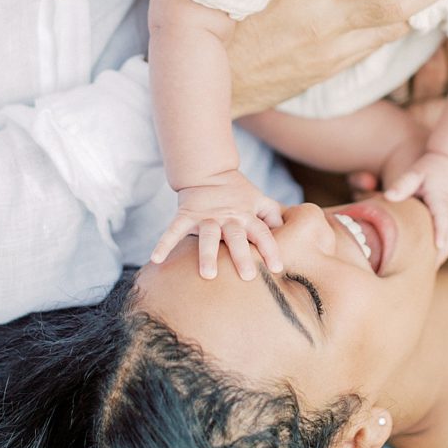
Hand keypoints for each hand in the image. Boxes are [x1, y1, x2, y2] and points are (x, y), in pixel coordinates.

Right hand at [150, 170, 283, 279]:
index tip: (278, 268)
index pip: (262, 233)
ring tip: (208, 274)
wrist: (208, 171)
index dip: (271, 249)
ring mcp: (205, 216)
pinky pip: (173, 230)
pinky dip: (164, 243)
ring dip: (207, 254)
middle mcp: (228, 217)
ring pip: (207, 236)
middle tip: (247, 276)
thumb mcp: (259, 200)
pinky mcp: (186, 215)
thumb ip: (274, 217)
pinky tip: (156, 260)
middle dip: (242, 255)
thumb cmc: (238, 192)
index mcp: (247, 215)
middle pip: (237, 237)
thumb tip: (291, 235)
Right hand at [228, 0, 447, 116]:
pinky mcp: (325, 71)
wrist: (200, 84)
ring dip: (419, 5)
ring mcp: (329, 52)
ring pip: (391, 27)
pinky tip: (399, 13)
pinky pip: (371, 47)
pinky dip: (391, 27)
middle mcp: (324, 22)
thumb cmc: (213, 17)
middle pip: (400, 2)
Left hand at [385, 151, 447, 264]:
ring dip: (439, 258)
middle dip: (439, 255)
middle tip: (421, 274)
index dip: (442, 231)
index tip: (438, 246)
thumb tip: (388, 197)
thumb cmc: (430, 170)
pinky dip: (440, 255)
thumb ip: (403, 184)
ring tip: (421, 275)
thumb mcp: (416, 173)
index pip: (444, 217)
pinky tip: (425, 267)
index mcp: (442, 200)